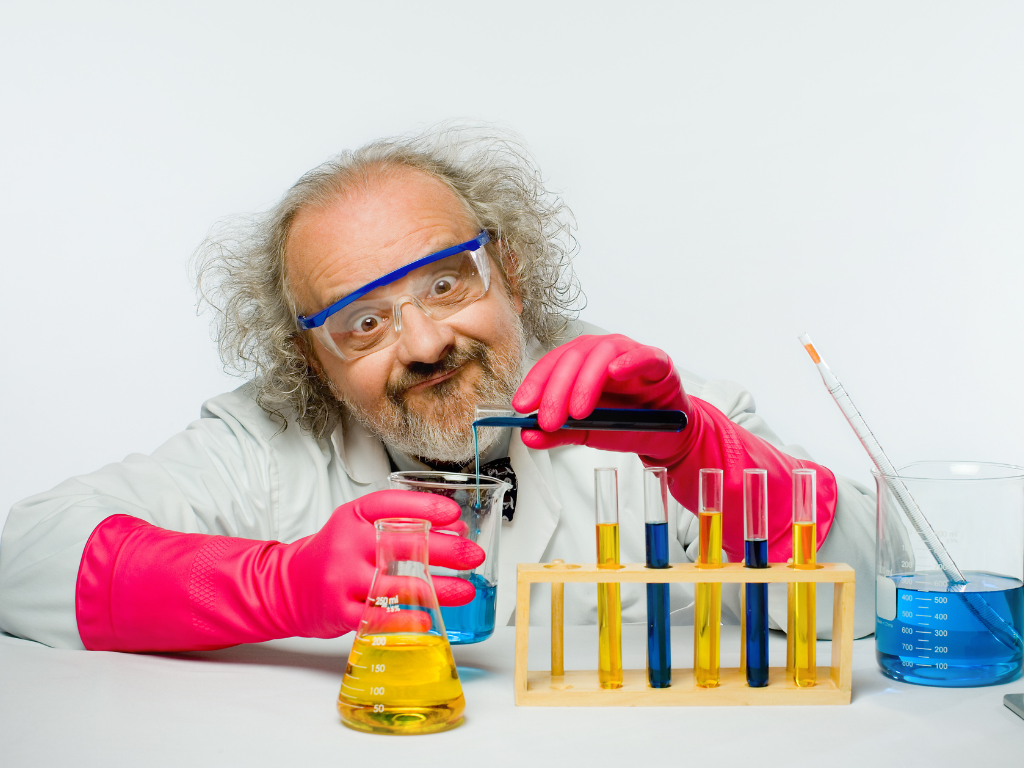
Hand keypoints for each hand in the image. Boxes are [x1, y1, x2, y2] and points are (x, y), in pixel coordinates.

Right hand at [288, 490, 485, 633]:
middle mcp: (347, 544)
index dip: (426, 507)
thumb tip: (455, 527)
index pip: (393, 505)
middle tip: (474, 555)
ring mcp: (341, 578)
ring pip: (396, 584)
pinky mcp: (339, 611)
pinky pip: (378, 617)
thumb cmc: (334, 553)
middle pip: (403, 544)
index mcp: (354, 517)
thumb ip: (401, 524)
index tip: (454, 514)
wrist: (290, 586)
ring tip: (466, 590)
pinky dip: (406, 619)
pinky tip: (428, 618)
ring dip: (438, 589)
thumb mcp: (360, 527)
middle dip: (446, 551)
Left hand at [512, 334, 693, 462]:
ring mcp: (630, 355)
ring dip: (586, 382)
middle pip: (573, 358)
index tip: (522, 407)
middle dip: (556, 390)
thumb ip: (558, 433)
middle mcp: (602, 353)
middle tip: (549, 420)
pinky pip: (644, 356)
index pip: (552, 364)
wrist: (666, 437)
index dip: (535, 383)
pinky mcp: (659, 364)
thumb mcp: (586, 432)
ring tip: (578, 412)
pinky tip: (616, 373)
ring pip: (602, 353)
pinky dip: (630, 362)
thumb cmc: (626, 426)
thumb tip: (528, 435)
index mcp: (581, 364)